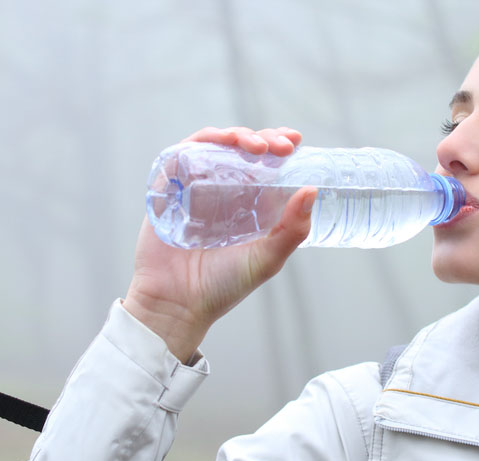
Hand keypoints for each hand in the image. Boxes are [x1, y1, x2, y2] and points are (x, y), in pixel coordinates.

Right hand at [124, 127, 315, 361]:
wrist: (177, 306)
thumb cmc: (224, 286)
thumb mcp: (267, 258)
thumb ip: (292, 230)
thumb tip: (312, 190)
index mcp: (249, 204)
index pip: (266, 164)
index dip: (279, 145)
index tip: (294, 140)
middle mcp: (223, 192)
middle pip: (241, 149)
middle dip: (262, 137)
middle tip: (280, 145)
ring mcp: (194, 189)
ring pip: (213, 146)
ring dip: (233, 136)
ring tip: (254, 146)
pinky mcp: (167, 191)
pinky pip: (178, 157)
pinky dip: (197, 144)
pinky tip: (216, 144)